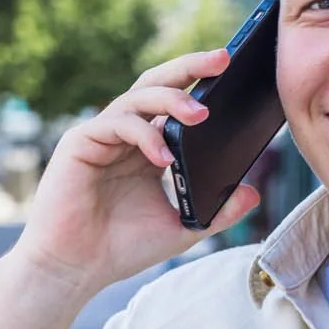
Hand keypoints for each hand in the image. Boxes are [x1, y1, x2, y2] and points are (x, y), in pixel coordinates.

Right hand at [15, 49, 258, 291]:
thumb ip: (217, 211)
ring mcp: (102, 135)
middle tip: (222, 59)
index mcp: (148, 146)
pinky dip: (144, 135)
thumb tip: (254, 192)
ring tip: (201, 113)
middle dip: (190, 68)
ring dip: (172, 100)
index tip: (236, 74)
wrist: (74, 269)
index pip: (176, 103)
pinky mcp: (81, 143)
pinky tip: (164, 157)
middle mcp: (125, 134)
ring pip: (138, 97)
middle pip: (158, 84)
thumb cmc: (120, 248)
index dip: (202, 85)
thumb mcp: (182, 228)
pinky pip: (117, 124)